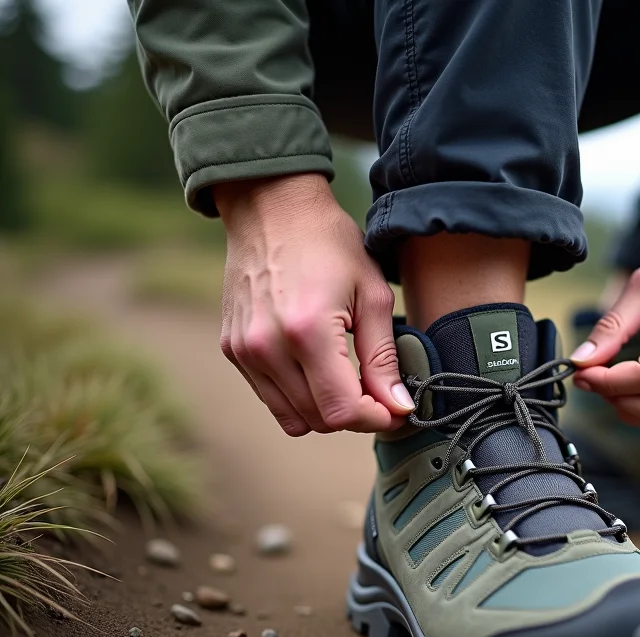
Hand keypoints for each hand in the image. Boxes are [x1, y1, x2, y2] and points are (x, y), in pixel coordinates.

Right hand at [215, 173, 413, 435]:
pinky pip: (271, 398)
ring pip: (293, 417)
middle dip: (355, 415)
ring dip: (327, 410)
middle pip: (318, 419)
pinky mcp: (232, 350)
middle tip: (378, 393)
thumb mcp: (371, 295)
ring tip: (349, 380)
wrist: (270, 208)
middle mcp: (266, 347)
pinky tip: (317, 368)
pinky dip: (299, 396)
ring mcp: (243, 351)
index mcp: (306, 332)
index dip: (375, 418)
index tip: (394, 408)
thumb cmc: (329, 243)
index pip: (342, 410)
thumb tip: (400, 408)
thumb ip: (384, 358)